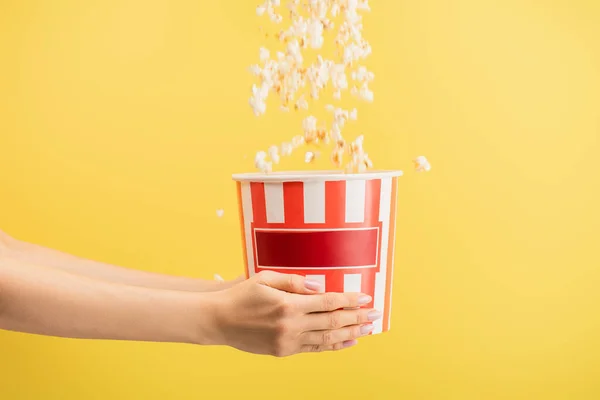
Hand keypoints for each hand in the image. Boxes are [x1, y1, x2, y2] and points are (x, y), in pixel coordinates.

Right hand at [208, 271, 381, 356]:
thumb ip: (293, 281)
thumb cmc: (241, 295)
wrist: (218, 321)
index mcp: (288, 304)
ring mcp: (288, 341)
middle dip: (357, 318)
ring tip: (368, 329)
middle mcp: (291, 325)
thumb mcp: (265, 278)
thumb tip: (319, 286)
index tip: (366, 297)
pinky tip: (347, 342)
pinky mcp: (283, 352)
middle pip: (333, 322)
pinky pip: (314, 349)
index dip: (349, 299)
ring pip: (327, 339)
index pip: (328, 301)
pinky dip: (333, 346)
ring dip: (350, 334)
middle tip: (375, 315)